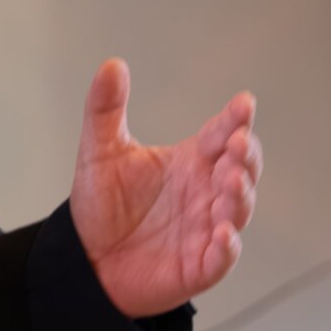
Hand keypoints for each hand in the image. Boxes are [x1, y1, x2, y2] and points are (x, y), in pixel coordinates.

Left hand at [68, 58, 262, 318]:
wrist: (85, 258)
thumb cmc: (103, 205)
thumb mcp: (100, 151)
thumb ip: (106, 108)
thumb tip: (111, 64)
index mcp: (192, 161)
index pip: (222, 134)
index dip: (235, 119)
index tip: (243, 103)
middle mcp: (206, 192)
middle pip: (241, 169)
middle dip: (245, 155)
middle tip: (237, 141)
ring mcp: (207, 228)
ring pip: (237, 209)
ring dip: (239, 194)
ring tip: (230, 178)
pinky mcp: (198, 265)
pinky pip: (221, 257)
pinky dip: (227, 247)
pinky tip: (224, 233)